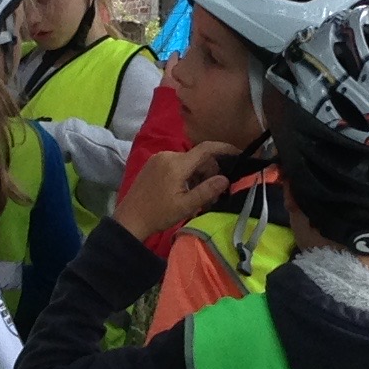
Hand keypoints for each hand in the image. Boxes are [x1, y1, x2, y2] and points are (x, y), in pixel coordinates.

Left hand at [116, 140, 240, 240]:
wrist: (129, 219)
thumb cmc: (158, 214)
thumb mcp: (186, 206)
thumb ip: (207, 191)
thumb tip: (226, 179)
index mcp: (176, 164)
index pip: (206, 149)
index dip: (224, 149)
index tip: (238, 153)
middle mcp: (167, 155)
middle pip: (198, 158)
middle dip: (208, 172)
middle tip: (212, 195)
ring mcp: (158, 158)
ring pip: (188, 161)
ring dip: (197, 176)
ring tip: (196, 197)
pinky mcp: (153, 164)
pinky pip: (176, 164)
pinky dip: (185, 174)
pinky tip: (183, 191)